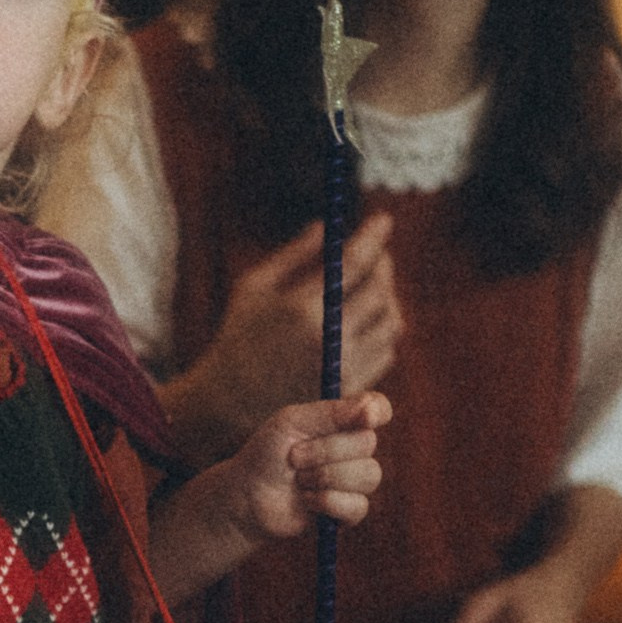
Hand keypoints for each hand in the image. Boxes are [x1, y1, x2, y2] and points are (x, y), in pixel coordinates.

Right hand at [170, 215, 400, 459]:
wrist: (230, 403)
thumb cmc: (239, 336)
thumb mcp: (253, 288)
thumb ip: (293, 255)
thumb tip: (327, 226)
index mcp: (300, 309)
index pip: (353, 263)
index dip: (373, 236)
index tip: (383, 219)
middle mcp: (327, 339)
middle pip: (379, 290)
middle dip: (383, 264)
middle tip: (377, 255)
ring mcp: (342, 367)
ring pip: (390, 321)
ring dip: (388, 297)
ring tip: (372, 288)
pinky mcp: (350, 388)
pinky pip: (387, 350)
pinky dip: (383, 329)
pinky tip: (368, 320)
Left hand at [223, 389, 391, 544]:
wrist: (247, 496)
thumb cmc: (267, 454)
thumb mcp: (291, 423)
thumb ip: (332, 413)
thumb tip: (372, 409)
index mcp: (344, 420)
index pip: (378, 408)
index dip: (377, 411)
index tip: (366, 417)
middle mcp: (355, 448)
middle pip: (367, 443)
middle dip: (325, 451)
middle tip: (293, 457)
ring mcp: (355, 481)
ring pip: (369, 475)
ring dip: (325, 477)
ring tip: (299, 480)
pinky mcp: (349, 512)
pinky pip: (358, 506)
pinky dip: (327, 502)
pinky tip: (306, 501)